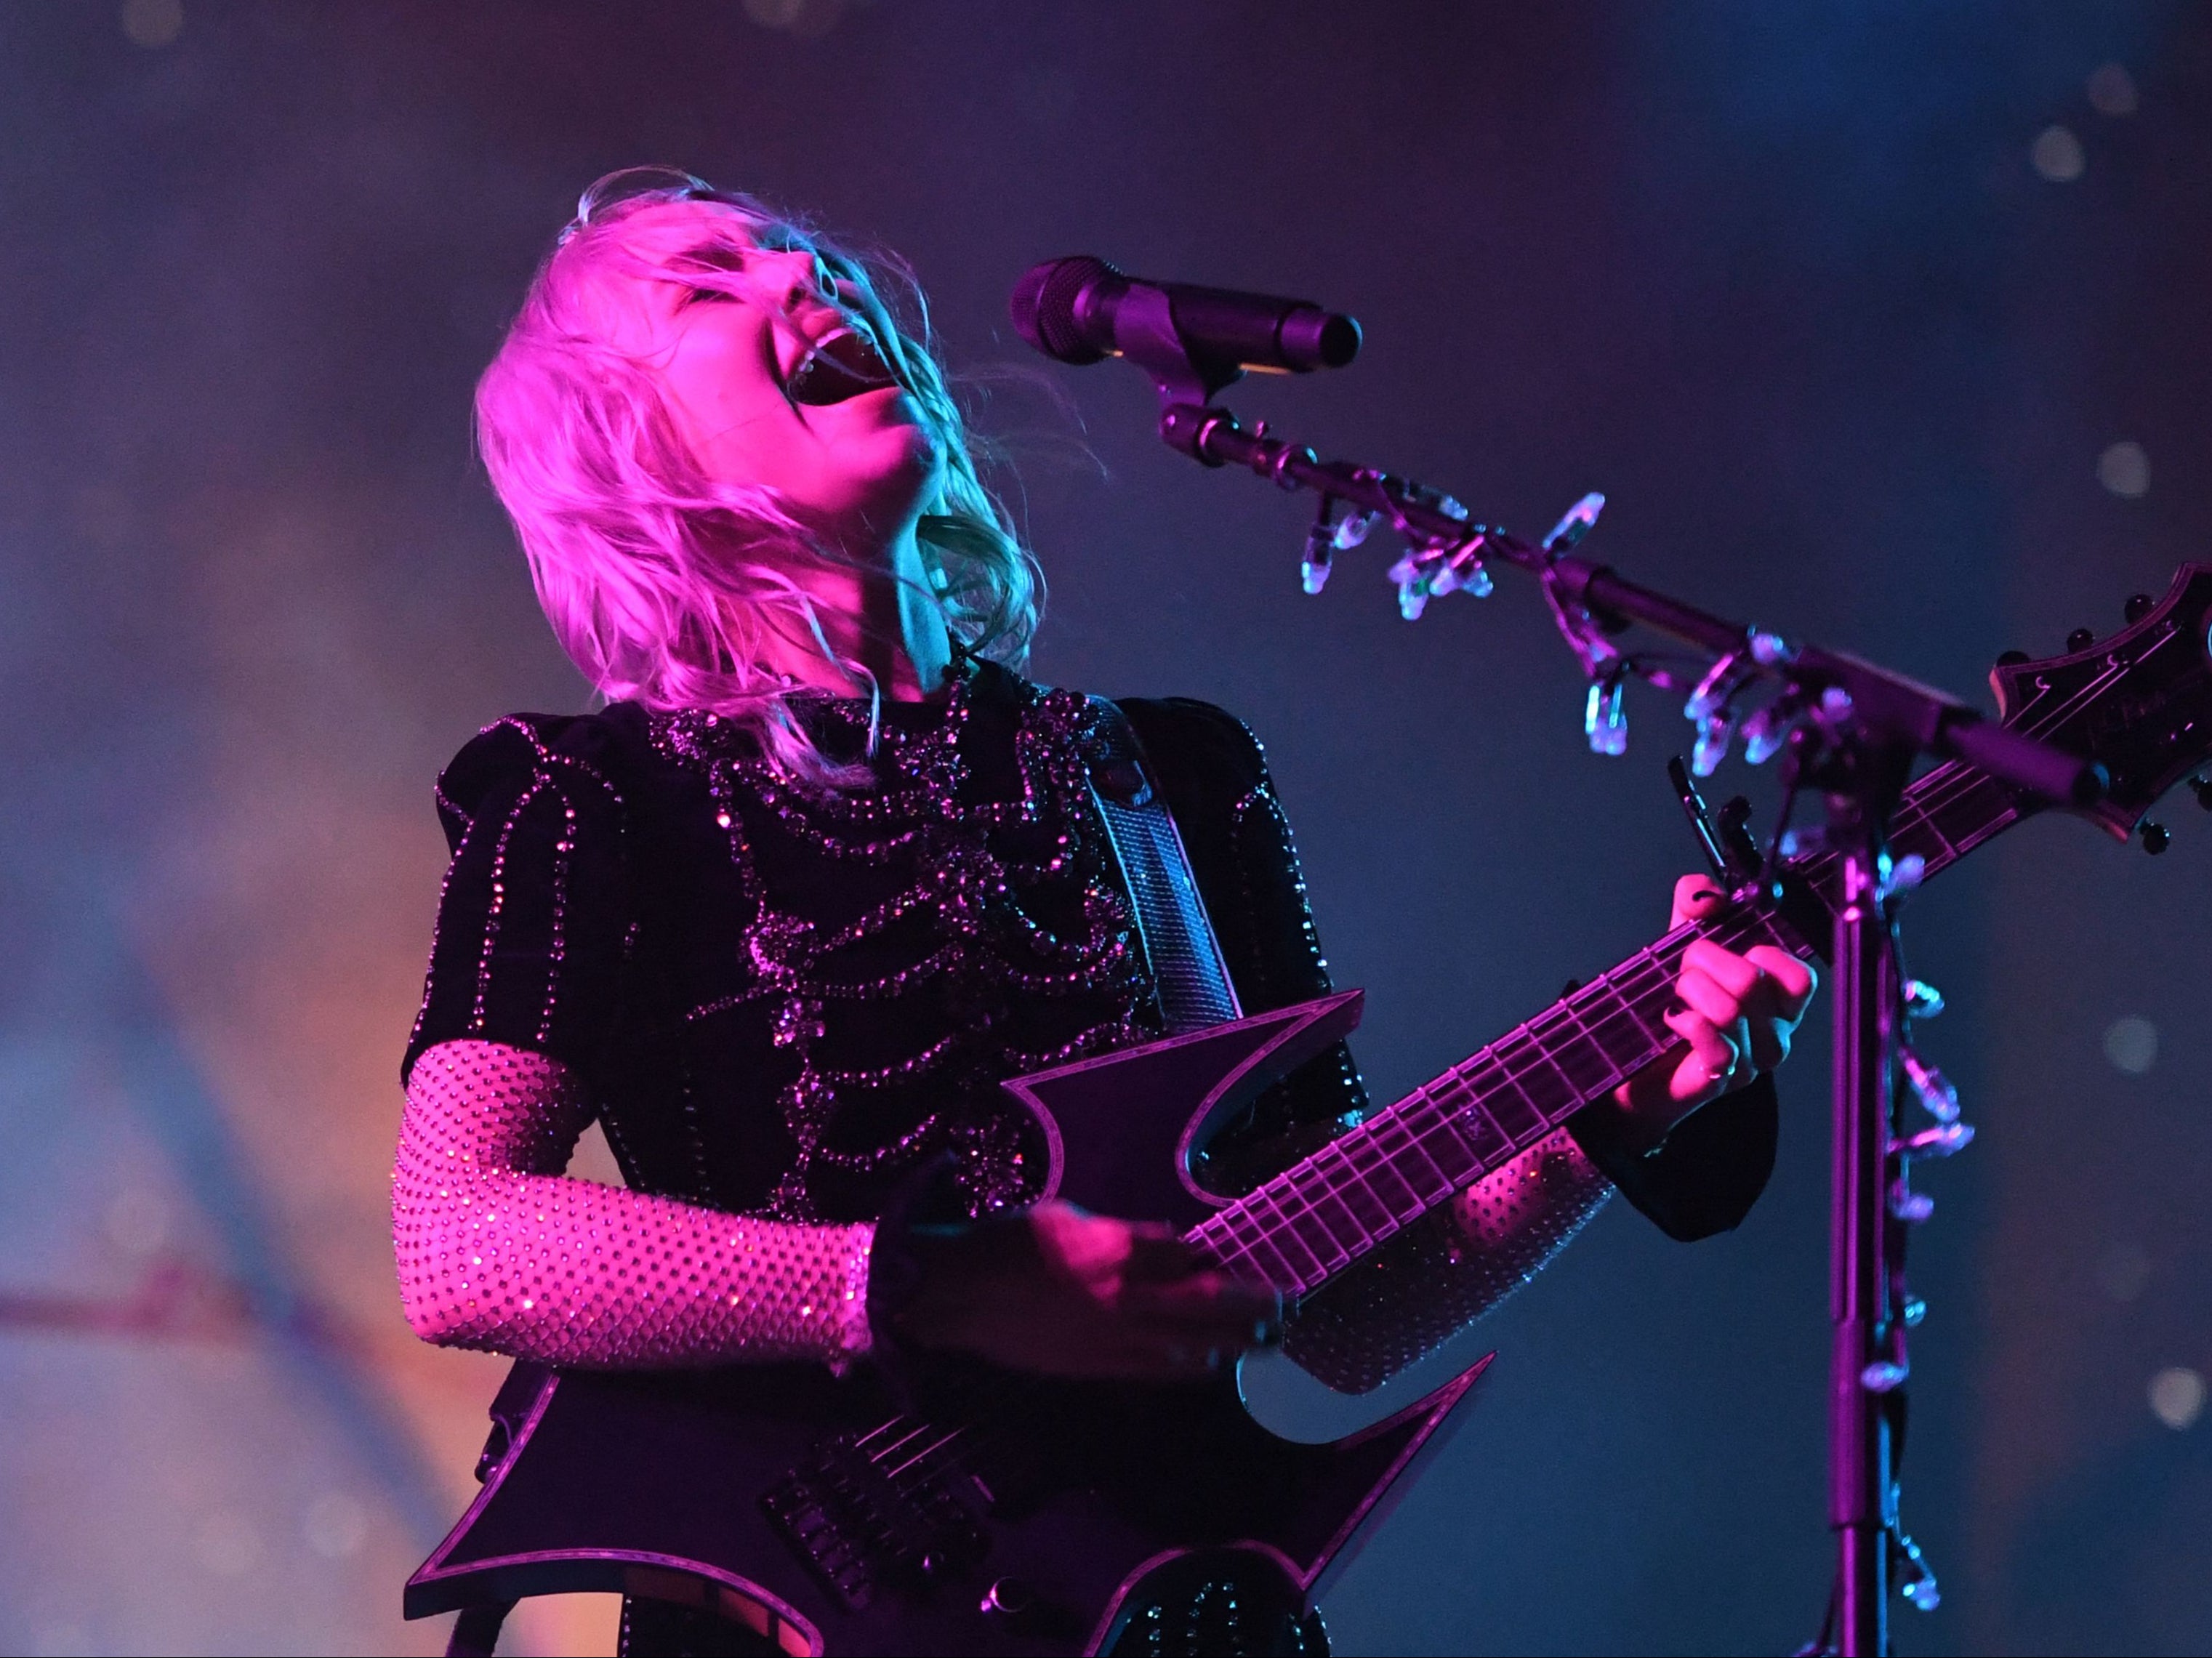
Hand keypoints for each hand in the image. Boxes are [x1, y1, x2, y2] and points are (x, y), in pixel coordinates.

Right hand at [889, 1199, 1281, 1380]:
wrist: (957, 1295)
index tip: (1268, 1275)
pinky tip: (1209, 1366)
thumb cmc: (1010, 1243)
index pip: (1194, 1265)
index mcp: (1116, 1254)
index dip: (1236, 1272)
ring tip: (1265, 1344)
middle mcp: (1121, 1299)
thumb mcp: (1070, 1219)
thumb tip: (1176, 1243)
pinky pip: (1152, 1370)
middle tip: (1290, 1314)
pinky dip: (1187, 1367)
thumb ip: (1126, 1234)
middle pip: (1204, 1308)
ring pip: (1186, 1346)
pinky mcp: (1092, 1365)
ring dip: (1231, 1346)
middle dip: (1252, 1312)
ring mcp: (1108, 1338)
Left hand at [1611, 875, 1818, 1141]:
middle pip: (1751, 982)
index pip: (1800, 977)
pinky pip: (1715, 1044)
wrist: (1634, 1063)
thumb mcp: (1681, 943)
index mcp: (1779, 1002)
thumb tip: (1706, 892)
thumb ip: (1696, 907)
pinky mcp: (1720, 1080)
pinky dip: (1686, 1022)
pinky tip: (1672, 1019)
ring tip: (1676, 998)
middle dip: (1703, 961)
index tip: (1731, 950)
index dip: (1762, 954)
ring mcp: (1752, 1063)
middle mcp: (1774, 1034)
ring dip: (1688, 992)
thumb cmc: (1671, 1003)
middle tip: (1684, 972)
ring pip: (1729, 1010)